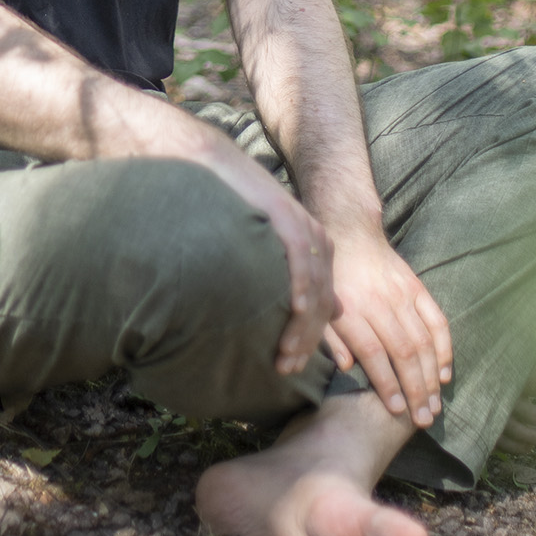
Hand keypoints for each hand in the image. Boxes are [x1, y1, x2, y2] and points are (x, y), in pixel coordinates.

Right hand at [198, 142, 339, 376]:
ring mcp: (302, 226)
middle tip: (287, 369)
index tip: (292, 366)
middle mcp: (315, 239)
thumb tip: (319, 312)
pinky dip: (300, 286)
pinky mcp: (285, 215)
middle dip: (306, 340)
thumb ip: (290, 275)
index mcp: (315, 248)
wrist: (213, 166)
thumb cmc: (232, 209)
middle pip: (321, 301)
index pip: (322, 303)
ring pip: (313, 287)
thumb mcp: (267, 246)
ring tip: (285, 355)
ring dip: (302, 326)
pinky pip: (300, 258)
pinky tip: (294, 310)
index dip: (310, 338)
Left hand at [322, 224, 452, 429]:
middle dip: (415, 390)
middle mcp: (380, 303)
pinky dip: (444, 348)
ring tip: (434, 406)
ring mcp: (402, 294)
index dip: (387, 384)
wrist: (350, 233)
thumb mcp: (320, 307)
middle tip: (423, 419)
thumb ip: (330, 338)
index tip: (396, 411)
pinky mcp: (417, 288)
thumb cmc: (331, 278)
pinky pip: (437, 320)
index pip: (374, 353)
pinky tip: (444, 373)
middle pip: (404, 352)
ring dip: (431, 377)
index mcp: (352, 310)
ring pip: (423, 340)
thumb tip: (346, 369)